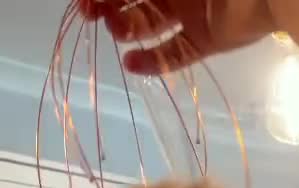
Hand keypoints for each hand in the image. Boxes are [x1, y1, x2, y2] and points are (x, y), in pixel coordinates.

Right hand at [80, 0, 298, 72]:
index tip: (85, 0)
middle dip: (109, 5)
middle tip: (90, 14)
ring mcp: (190, 14)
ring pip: (150, 25)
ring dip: (127, 27)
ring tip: (116, 31)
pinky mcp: (206, 41)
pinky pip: (174, 54)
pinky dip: (152, 61)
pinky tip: (130, 63)